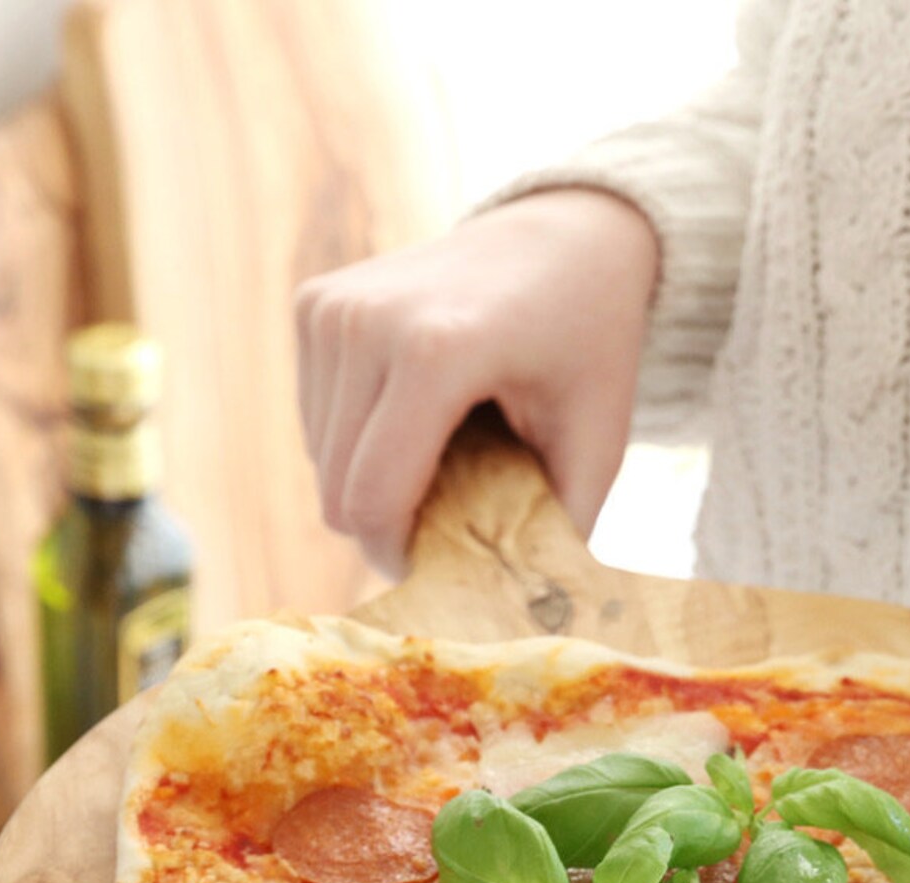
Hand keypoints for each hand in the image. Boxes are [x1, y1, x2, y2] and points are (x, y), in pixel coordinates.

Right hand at [294, 188, 659, 575]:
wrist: (565, 236)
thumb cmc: (588, 345)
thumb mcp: (596, 441)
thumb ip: (560, 531)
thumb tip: (529, 619)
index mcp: (436, 350)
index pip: (372, 500)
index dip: (400, 557)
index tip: (444, 568)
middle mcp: (366, 321)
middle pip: (336, 491)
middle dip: (387, 528)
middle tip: (450, 525)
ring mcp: (330, 306)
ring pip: (319, 461)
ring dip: (373, 484)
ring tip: (446, 458)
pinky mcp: (313, 303)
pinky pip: (314, 422)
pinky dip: (358, 443)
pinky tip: (417, 420)